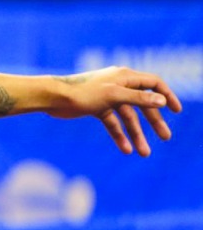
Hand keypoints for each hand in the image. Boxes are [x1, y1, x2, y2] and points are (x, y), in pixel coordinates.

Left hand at [49, 66, 182, 155]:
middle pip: (142, 103)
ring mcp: (108, 97)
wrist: (53, 97)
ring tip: (144, 153)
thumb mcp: (113, 95)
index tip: (176, 111)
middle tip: (166, 138)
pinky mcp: (97, 108)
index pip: (153, 83)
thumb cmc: (82, 92)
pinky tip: (125, 149)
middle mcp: (118, 85)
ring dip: (136, 134)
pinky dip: (118, 135)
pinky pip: (112, 123)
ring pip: (127, 117)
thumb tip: (161, 100)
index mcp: (125, 76)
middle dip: (154, 121)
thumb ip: (138, 98)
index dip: (166, 95)